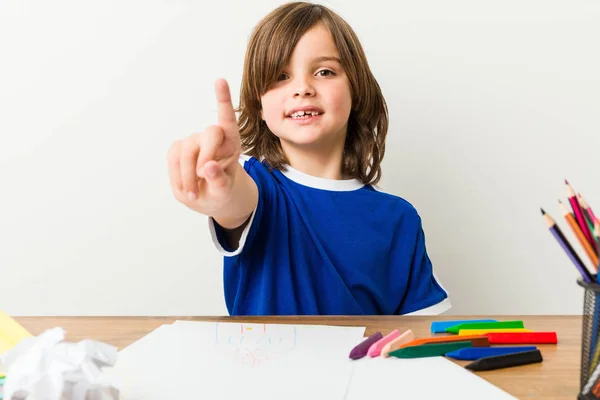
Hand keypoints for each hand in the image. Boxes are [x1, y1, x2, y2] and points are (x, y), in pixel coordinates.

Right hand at [167, 79, 241, 215]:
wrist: (209, 198)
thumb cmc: (222, 192)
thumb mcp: (225, 192)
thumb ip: (219, 180)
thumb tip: (207, 168)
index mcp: (232, 144)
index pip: (228, 119)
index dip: (223, 100)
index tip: (219, 80)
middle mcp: (214, 137)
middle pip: (209, 134)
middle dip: (205, 157)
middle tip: (203, 178)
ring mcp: (195, 141)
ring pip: (187, 149)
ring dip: (187, 175)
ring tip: (194, 195)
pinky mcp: (178, 148)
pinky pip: (173, 157)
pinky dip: (177, 176)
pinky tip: (186, 187)